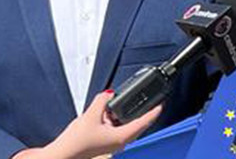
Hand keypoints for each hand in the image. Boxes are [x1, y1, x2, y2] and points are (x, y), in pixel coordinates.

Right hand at [13, 91, 161, 158]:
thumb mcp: (91, 115)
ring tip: (125, 104)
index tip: (161, 104)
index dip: (154, 111)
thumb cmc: (76, 142)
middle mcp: (120, 142)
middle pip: (137, 125)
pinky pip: (116, 130)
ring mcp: (112, 144)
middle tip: (149, 102)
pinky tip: (108, 115)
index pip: (144, 122)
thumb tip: (108, 94)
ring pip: (126, 127)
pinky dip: (116, 121)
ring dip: (126, 116)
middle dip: (142, 113)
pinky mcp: (105, 144)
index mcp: (122, 136)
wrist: (62, 156)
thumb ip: (102, 101)